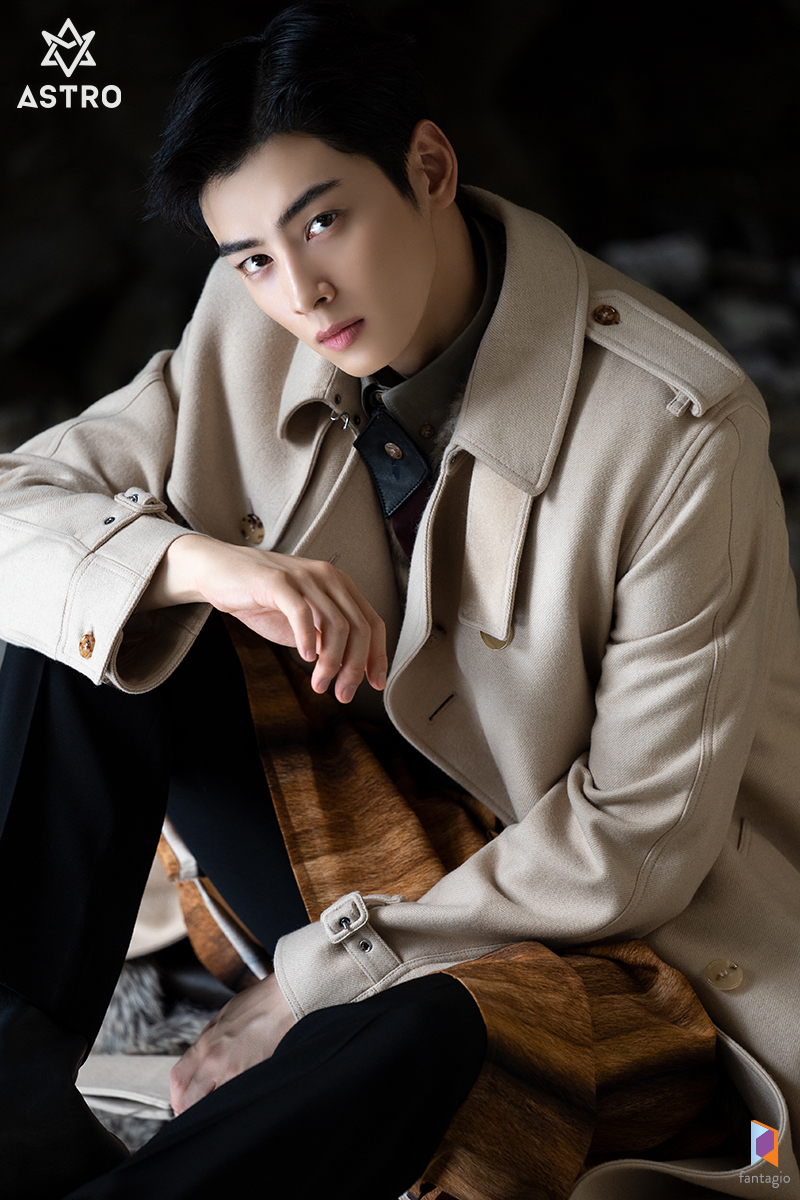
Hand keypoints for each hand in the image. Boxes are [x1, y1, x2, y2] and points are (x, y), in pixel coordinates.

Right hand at [140, 535, 386, 702]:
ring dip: (331, 662)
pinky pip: (302, 613)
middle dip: (355, 667)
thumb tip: (351, 669)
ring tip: (320, 684)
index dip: (378, 655)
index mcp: (340, 586)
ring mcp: (304, 577)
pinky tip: (305, 658)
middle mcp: (328, 577)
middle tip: (343, 694)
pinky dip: (308, 639)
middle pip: (358, 627)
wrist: (220, 573)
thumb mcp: (304, 621)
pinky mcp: (278, 581)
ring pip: (335, 624)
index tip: (375, 684)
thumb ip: (327, 638)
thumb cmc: (262, 599)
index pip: (372, 622)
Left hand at [169, 972, 296, 1115]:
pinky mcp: (256, 1080)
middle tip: (196, 1112)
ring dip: (211, 1111)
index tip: (181, 1102)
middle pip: (188, 1102)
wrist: (286, 1000)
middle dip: (189, 1110)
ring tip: (219, 1109)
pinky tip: (239, 1102)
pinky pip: (236, 1102)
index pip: (178, 1081)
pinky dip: (234, 1106)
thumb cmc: (259, 1003)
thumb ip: (207, 1042)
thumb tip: (198, 1063)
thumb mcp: (222, 1017)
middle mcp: (215, 1062)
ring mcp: (236, 1074)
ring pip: (211, 1108)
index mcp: (205, 1044)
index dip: (176, 1097)